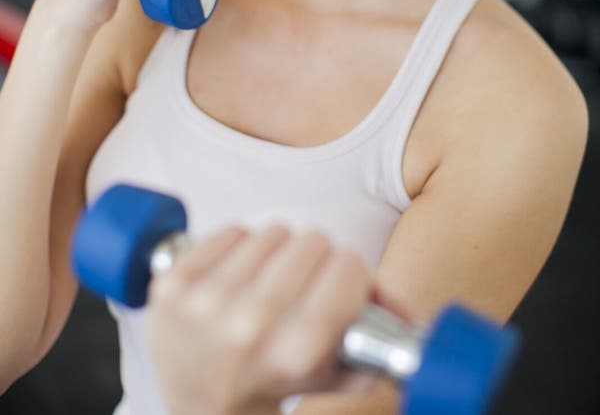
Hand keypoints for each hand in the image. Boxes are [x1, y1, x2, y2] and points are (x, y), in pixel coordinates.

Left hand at [146, 223, 387, 414]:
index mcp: (296, 350)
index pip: (348, 266)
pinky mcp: (171, 283)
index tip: (342, 282)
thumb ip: (379, 336)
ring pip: (271, 232)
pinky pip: (231, 230)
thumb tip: (403, 310)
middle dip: (315, 259)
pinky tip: (235, 277)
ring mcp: (204, 302)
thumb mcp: (335, 370)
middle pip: (310, 241)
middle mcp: (249, 326)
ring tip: (267, 283)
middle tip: (303, 284)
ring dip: (276, 252)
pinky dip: (238, 247)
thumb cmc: (276, 381)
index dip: (351, 272)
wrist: (202, 405)